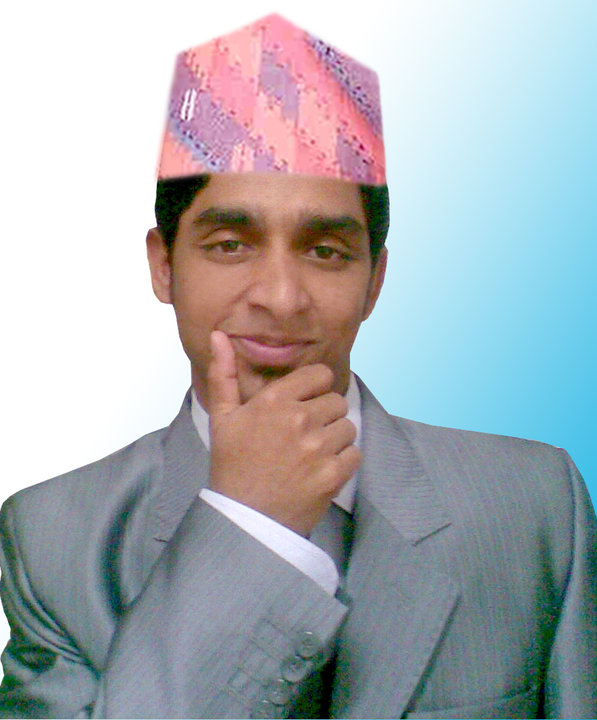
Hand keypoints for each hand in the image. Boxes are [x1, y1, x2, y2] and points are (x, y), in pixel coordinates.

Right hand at [207, 331, 361, 535]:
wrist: (244, 518)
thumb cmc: (232, 465)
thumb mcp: (223, 417)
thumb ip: (223, 374)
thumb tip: (218, 335)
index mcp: (275, 401)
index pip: (320, 375)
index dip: (314, 389)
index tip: (304, 404)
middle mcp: (299, 419)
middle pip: (336, 400)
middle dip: (324, 415)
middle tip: (303, 435)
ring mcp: (318, 448)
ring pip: (348, 426)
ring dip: (335, 439)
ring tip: (311, 454)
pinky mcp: (333, 474)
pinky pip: (355, 454)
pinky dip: (343, 462)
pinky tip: (320, 470)